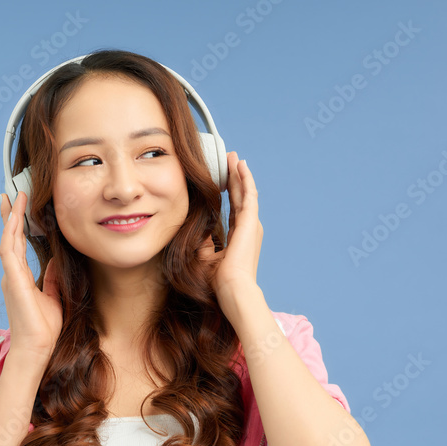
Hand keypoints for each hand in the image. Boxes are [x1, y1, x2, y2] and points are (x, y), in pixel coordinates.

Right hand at [0, 191, 62, 365]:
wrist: (37, 348)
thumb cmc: (44, 329)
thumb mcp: (53, 296)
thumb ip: (52, 277)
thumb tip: (57, 258)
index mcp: (20, 278)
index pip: (19, 245)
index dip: (18, 225)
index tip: (20, 207)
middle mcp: (12, 274)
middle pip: (10, 237)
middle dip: (11, 215)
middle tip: (12, 193)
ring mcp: (11, 276)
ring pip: (8, 239)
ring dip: (11, 217)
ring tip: (15, 197)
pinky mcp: (13, 280)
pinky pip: (9, 250)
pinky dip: (11, 232)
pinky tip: (15, 217)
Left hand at [198, 152, 263, 310]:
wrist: (232, 287)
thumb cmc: (219, 279)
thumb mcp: (205, 255)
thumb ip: (203, 239)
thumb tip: (195, 226)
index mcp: (239, 237)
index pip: (234, 209)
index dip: (228, 192)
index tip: (222, 179)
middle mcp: (248, 228)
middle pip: (240, 197)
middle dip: (235, 178)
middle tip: (230, 160)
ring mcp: (251, 224)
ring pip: (245, 192)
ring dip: (240, 174)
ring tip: (234, 158)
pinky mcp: (251, 221)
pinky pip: (249, 194)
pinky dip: (245, 179)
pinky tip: (240, 166)